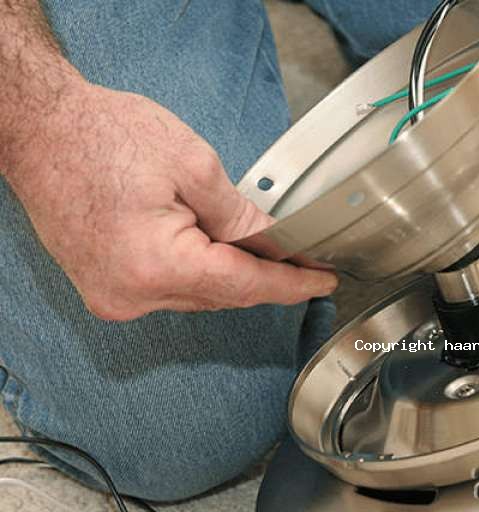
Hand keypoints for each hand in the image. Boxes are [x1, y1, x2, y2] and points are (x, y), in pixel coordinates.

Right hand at [3, 81, 337, 320]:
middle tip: (302, 258)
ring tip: (262, 251)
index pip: (245, 286)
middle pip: (223, 295)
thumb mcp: (192, 166)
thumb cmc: (102, 136)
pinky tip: (215, 253)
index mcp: (156, 265)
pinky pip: (169, 292)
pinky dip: (198, 275)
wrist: (39, 129)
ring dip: (230, 275)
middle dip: (265, 277)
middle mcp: (132, 295)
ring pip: (198, 297)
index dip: (291, 285)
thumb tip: (277, 244)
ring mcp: (114, 297)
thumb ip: (240, 216)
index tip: (322, 282)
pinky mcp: (106, 290)